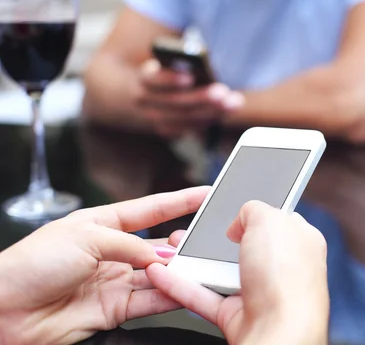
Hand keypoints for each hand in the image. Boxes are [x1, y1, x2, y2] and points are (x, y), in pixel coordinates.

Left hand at [0, 187, 209, 344]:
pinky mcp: (113, 309)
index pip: (151, 209)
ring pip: (158, 276)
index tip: (205, 194)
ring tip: (197, 268)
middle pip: (158, 245)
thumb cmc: (32, 264)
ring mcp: (114, 281)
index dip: (179, 201)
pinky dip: (168, 297)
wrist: (4, 309)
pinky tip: (183, 291)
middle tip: (200, 242)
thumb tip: (161, 257)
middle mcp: (112, 252)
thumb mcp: (86, 237)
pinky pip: (149, 301)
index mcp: (103, 225)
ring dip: (178, 272)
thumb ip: (130, 245)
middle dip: (182, 243)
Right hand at [134, 60, 244, 137]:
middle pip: (175, 102)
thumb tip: (202, 60)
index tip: (189, 78)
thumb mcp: (171, 62)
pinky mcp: (167, 130)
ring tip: (234, 102)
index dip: (170, 79)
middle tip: (223, 92)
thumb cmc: (169, 70)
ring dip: (212, 111)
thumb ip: (184, 61)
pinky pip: (190, 128)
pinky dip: (210, 120)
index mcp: (146, 78)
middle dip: (202, 98)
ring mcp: (155, 118)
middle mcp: (146, 101)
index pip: (153, 79)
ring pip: (185, 118)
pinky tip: (227, 111)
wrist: (147, 92)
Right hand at [147, 201, 329, 344]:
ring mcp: (261, 292)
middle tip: (195, 228)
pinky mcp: (238, 314)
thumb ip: (253, 209)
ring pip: (219, 271)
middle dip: (215, 237)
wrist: (280, 332)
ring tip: (170, 249)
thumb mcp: (269, 219)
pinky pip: (204, 296)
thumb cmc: (287, 278)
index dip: (256, 212)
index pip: (277, 219)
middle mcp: (282, 267)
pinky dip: (180, 286)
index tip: (234, 205)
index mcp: (300, 241)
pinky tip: (163, 273)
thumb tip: (240, 219)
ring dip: (192, 261)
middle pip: (244, 245)